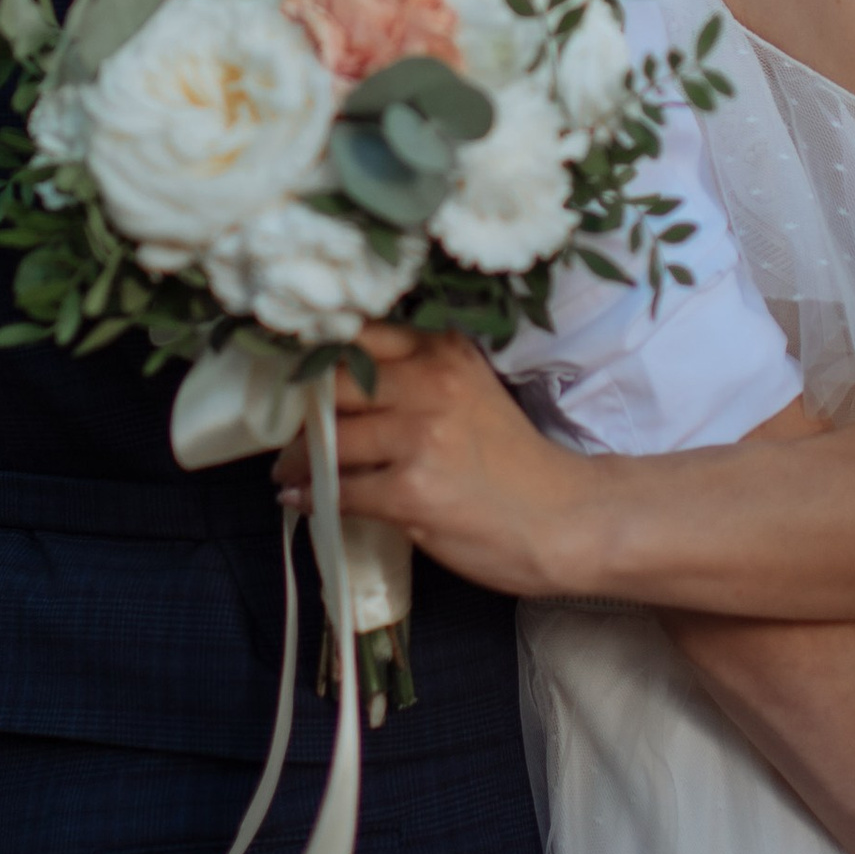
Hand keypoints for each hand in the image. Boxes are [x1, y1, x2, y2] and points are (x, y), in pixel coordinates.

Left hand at [278, 327, 609, 597]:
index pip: (358, 334)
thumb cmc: (516, 462)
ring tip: (292, 470)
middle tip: (288, 429)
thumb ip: (416, 375)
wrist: (566, 520)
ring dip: (299, 460)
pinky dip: (314, 497)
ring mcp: (420, 437)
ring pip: (329, 441)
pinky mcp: (413, 491)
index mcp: (444, 350)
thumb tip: (334, 384)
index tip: (290, 375)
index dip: (315, 354)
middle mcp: (431, 382)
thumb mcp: (472, 391)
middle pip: (333, 384)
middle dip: (302, 412)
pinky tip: (305, 500)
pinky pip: (340, 491)